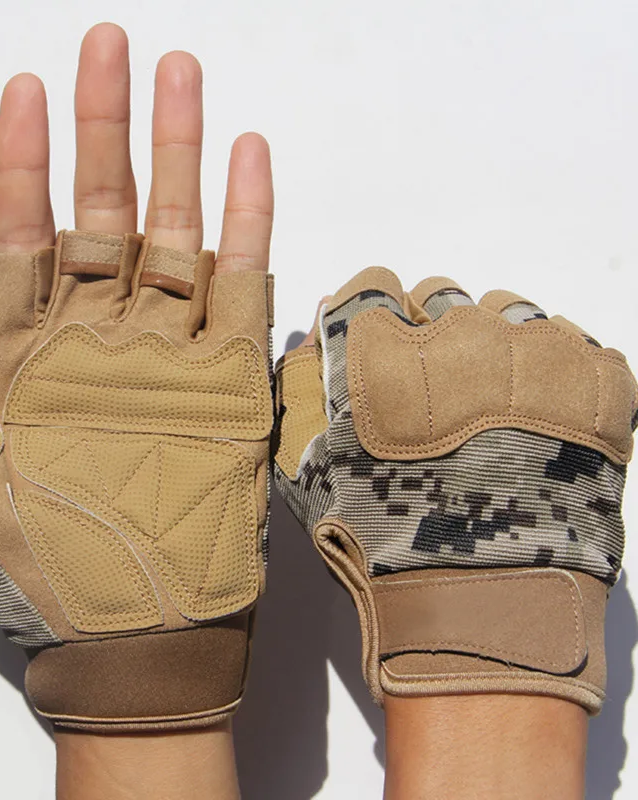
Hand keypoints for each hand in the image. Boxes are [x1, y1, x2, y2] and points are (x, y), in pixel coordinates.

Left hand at [0, 23, 273, 732]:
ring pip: (172, 236)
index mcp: (36, 361)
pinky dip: (245, 224)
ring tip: (180, 79)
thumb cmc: (57, 570)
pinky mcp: (231, 378)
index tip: (24, 90)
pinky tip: (245, 160)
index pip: (24, 240)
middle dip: (104, 131)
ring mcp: (171, 353)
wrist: (143, 632)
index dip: (21, 166)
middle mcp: (104, 341)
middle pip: (100, 216)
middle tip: (111, 47)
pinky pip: (241, 286)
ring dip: (175, 157)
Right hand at [274, 269, 635, 712]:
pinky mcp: (595, 380)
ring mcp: (534, 352)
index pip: (371, 287)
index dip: (375, 324)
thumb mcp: (308, 466)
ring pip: (506, 310)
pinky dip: (549, 372)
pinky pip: (568, 341)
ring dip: (492, 347)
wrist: (483, 604)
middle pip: (439, 296)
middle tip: (438, 399)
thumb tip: (318, 319)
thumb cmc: (383, 540)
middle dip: (431, 336)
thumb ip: (300, 383)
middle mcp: (457, 333)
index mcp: (380, 349)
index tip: (386, 356)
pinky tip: (535, 423)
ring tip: (493, 413)